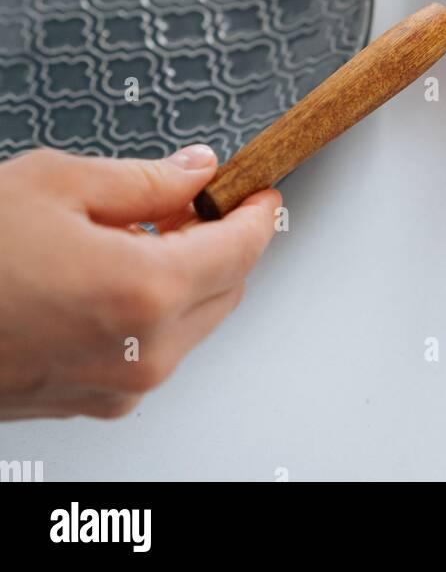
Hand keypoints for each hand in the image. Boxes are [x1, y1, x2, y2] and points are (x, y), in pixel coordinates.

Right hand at [0, 145, 279, 419]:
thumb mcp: (60, 184)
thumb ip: (146, 180)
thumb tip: (195, 171)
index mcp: (144, 291)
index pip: (242, 250)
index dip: (257, 211)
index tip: (257, 189)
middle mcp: (142, 352)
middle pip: (228, 290)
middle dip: (224, 241)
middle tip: (197, 198)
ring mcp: (116, 387)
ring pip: (193, 324)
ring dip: (190, 276)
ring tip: (145, 227)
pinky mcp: (90, 403)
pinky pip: (152, 352)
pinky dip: (155, 309)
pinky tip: (116, 270)